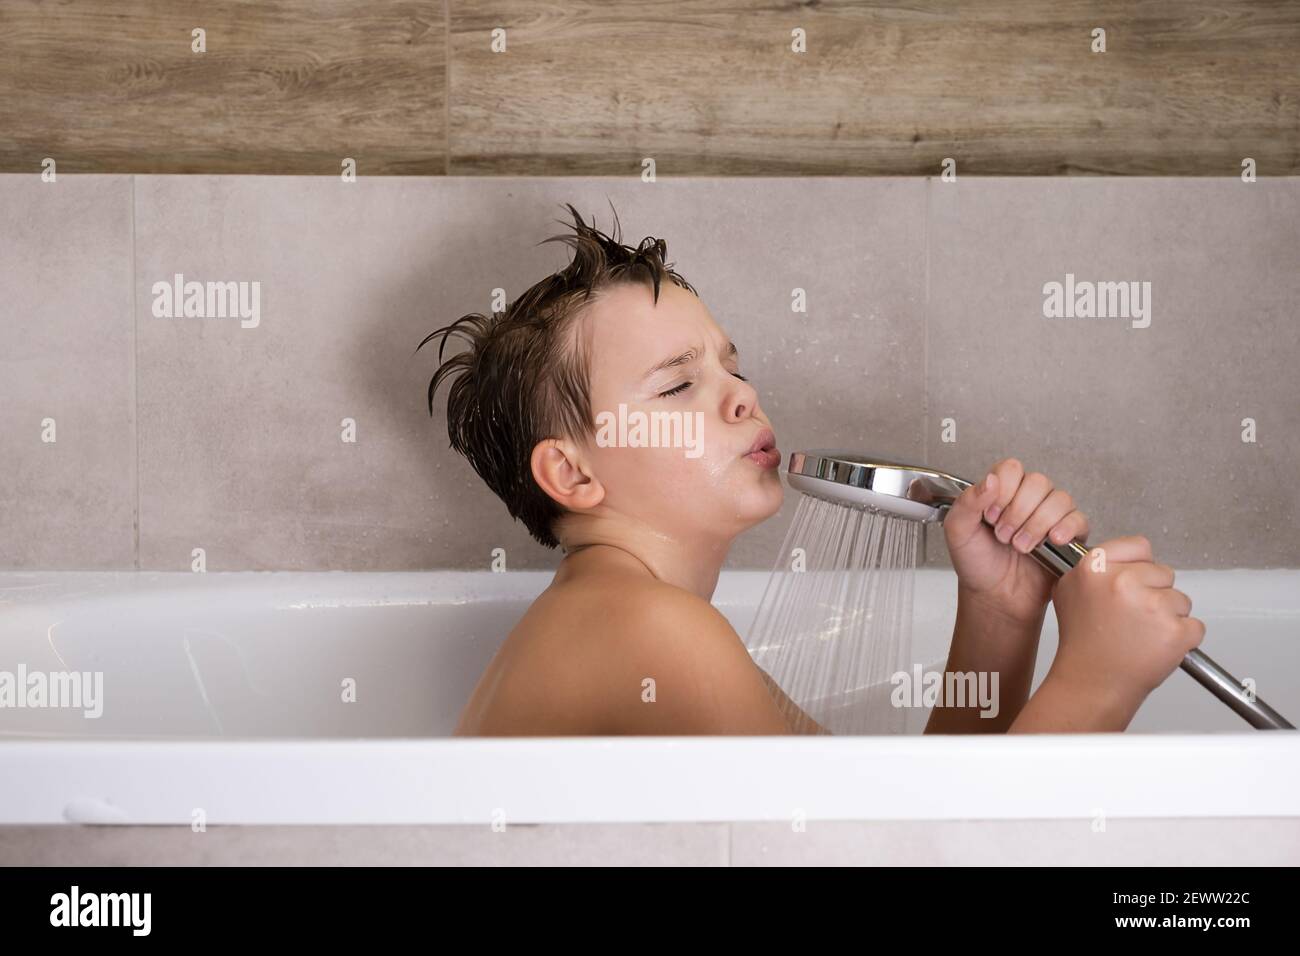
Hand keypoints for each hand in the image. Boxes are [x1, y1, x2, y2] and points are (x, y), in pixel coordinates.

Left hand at [943, 458, 1089, 623]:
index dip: (1004, 489)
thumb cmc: (977, 563)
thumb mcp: (958, 531)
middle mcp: (1028, 499)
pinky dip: (1066, 528)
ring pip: (1060, 499)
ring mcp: (1050, 516)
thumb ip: (968, 502)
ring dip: (1037, 524)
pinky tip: (1052, 540)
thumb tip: (990, 480)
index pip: (1012, 468)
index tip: (991, 515)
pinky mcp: (1068, 536)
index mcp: (1001, 491)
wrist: (994, 597)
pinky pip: (1079, 520)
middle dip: (1019, 511)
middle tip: (1003, 535)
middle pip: (1038, 482)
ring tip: (1020, 546)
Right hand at [1049, 535, 1204, 717]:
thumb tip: (1119, 558)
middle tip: (1132, 618)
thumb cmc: (1083, 643)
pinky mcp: (1175, 631)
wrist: (1092, 683)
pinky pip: (1194, 626)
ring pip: (1181, 599)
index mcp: (1095, 567)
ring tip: (1141, 634)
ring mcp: (1152, 605)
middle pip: (1163, 573)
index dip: (1140, 567)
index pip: (1139, 546)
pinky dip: (1182, 638)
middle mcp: (1123, 581)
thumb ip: (1093, 568)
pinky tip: (1156, 646)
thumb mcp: (1070, 591)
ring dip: (1168, 616)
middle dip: (1154, 593)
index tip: (1133, 584)